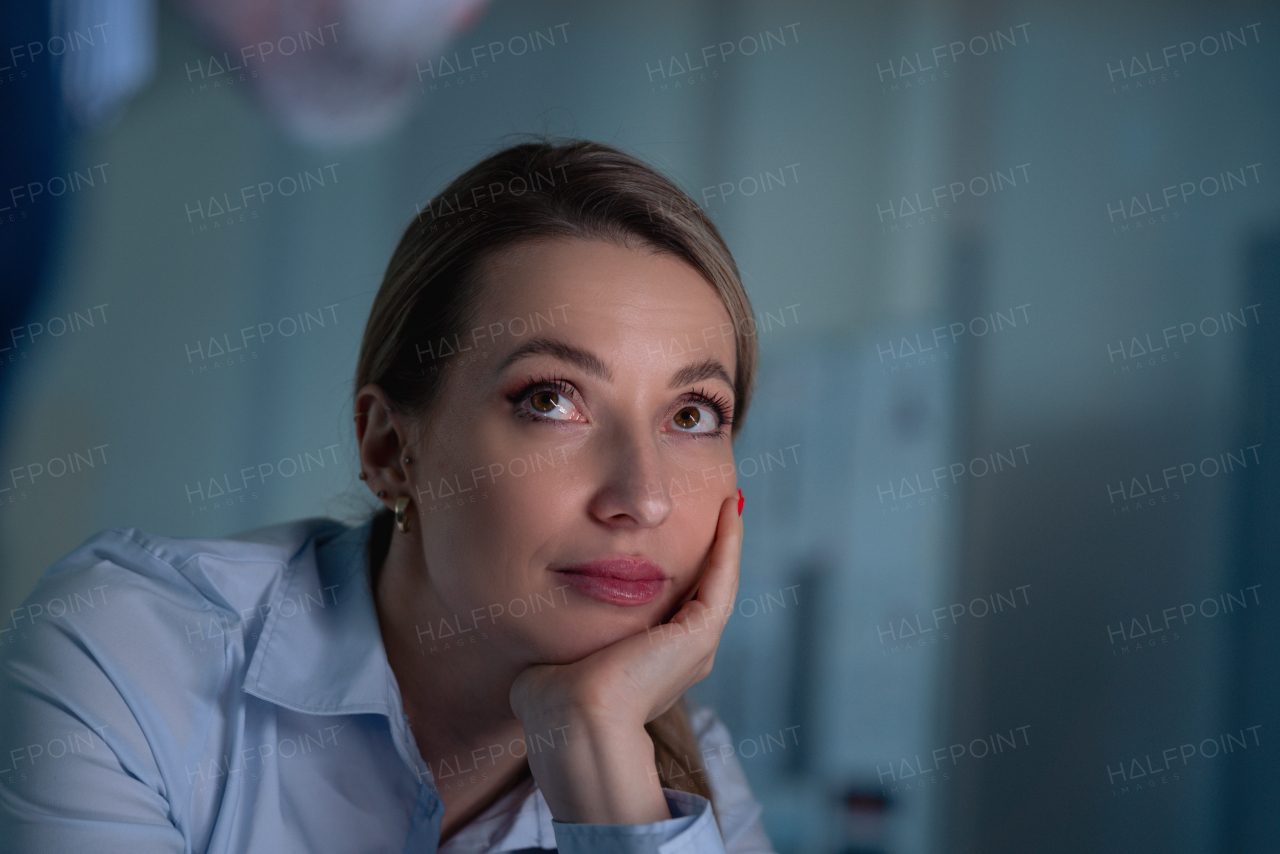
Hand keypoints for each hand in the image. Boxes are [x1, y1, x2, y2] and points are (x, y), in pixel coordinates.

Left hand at [508, 490, 742, 822]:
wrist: (571, 722)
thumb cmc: (552, 701)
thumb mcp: (562, 653)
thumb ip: (562, 632)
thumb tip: (540, 618)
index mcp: (653, 665)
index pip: (673, 606)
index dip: (678, 569)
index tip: (673, 535)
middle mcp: (682, 657)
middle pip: (702, 590)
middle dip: (708, 549)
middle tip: (715, 507)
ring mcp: (695, 647)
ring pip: (719, 582)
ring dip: (725, 541)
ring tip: (728, 503)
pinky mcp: (699, 635)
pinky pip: (721, 579)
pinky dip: (728, 545)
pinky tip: (727, 512)